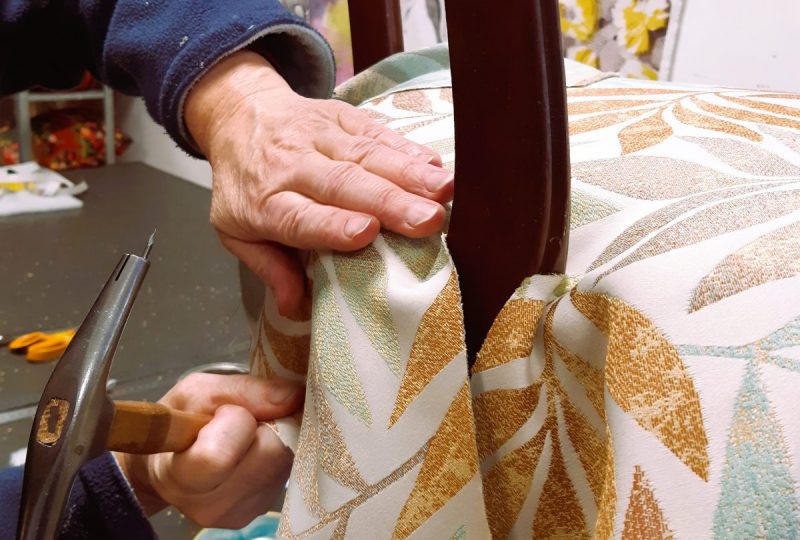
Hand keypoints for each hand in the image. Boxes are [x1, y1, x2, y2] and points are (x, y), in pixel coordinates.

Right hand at [116, 374, 302, 528]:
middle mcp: (214, 506)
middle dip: (265, 423)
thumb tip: (291, 396)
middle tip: (244, 417)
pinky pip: (288, 470)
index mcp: (183, 479)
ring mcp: (242, 511)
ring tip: (249, 433)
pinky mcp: (264, 508)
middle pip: (269, 454)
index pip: (221, 455)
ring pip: (284, 460)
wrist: (171, 462)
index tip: (226, 410)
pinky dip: (278, 450)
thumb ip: (242, 391)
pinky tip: (257, 448)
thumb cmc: (179, 424)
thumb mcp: (198, 392)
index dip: (236, 419)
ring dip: (276, 435)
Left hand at [185, 51, 452, 318]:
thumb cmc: (246, 185)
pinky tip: (433, 163)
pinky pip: (376, 132)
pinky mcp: (342, 117)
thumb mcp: (237, 231)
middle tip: (428, 221)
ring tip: (444, 192)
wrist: (239, 116)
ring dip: (410, 174)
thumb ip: (269, 267)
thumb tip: (294, 308)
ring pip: (366, 156)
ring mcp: (318, 137)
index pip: (300, 216)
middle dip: (389, 202)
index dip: (332, 224)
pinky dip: (406, 148)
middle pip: (343, 184)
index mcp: (264, 203)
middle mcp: (291, 166)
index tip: (366, 232)